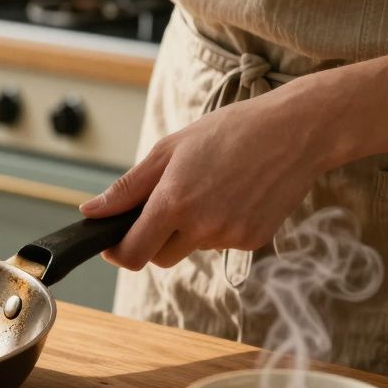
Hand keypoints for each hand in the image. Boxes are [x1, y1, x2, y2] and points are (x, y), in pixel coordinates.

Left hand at [79, 89, 330, 269]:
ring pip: (191, 249)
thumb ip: (128, 188)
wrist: (296, 131)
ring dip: (188, 230)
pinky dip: (218, 227)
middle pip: (160, 257)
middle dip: (153, 239)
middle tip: (165, 204)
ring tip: (209, 188)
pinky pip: (221, 243)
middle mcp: (202, 226)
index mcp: (174, 203)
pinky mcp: (254, 241)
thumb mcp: (169, 150)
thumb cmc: (230, 131)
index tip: (114, 243)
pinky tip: (233, 195)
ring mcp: (231, 237)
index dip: (118, 252)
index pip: (133, 254)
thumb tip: (91, 211)